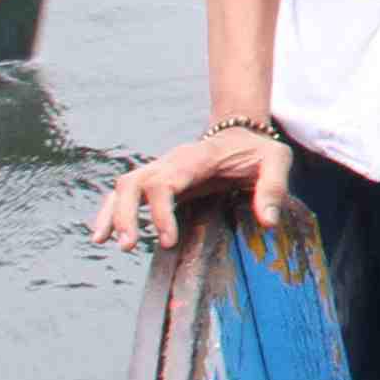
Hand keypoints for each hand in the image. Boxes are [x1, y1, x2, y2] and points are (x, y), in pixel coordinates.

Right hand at [90, 126, 295, 252]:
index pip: (165, 181)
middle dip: (126, 214)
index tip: (167, 241)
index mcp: (196, 158)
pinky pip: (126, 193)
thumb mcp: (277, 161)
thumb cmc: (258, 151)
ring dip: (113, 213)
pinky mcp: (157, 180)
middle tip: (128, 245)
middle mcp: (171, 162)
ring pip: (124, 186)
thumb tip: (268, 222)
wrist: (242, 134)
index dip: (160, 211)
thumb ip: (273, 188)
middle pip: (134, 183)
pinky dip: (111, 210)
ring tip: (105, 242)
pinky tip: (103, 234)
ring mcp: (161, 170)